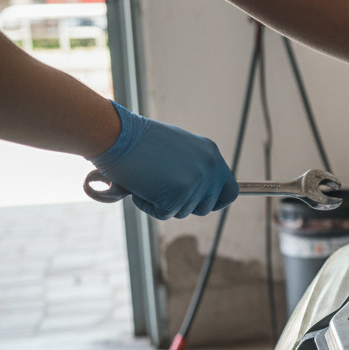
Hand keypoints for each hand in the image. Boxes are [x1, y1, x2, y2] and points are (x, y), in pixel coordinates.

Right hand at [89, 101, 237, 218]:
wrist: (118, 135)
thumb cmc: (139, 140)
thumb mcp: (178, 148)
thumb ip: (193, 166)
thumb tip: (197, 188)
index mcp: (212, 154)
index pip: (230, 191)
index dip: (216, 202)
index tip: (201, 205)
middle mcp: (210, 167)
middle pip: (205, 207)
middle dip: (182, 204)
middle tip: (160, 186)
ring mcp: (197, 181)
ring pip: (182, 212)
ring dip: (162, 202)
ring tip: (148, 178)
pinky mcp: (179, 194)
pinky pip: (164, 214)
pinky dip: (148, 205)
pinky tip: (140, 185)